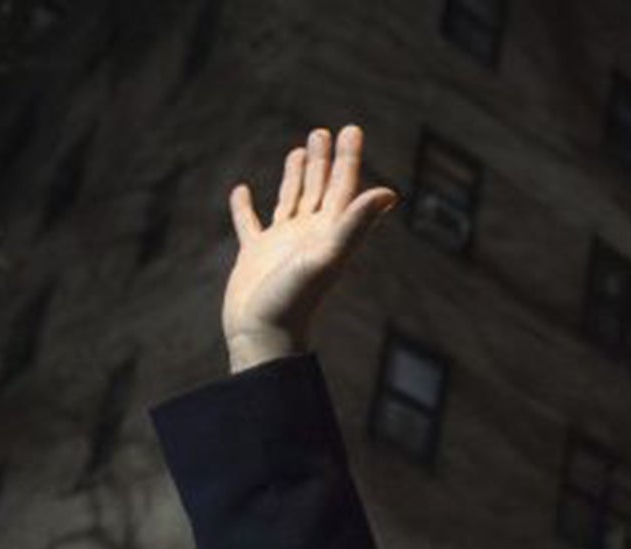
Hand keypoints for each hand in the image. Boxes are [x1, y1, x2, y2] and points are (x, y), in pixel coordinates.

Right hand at [222, 125, 399, 371]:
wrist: (265, 337)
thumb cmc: (296, 300)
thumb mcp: (328, 256)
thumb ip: (356, 223)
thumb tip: (388, 192)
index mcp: (329, 233)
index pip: (343, 186)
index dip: (348, 157)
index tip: (352, 128)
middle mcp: (310, 236)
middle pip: (320, 188)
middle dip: (323, 159)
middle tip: (323, 130)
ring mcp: (283, 245)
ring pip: (291, 200)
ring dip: (295, 175)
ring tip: (298, 150)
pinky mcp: (255, 256)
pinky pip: (250, 224)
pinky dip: (244, 207)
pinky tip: (241, 190)